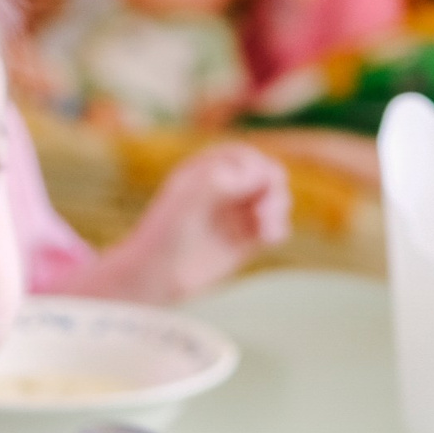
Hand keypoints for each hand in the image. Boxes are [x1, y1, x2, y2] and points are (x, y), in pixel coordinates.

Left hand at [110, 142, 292, 304]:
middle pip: (267, 176)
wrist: (155, 275)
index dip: (254, 169)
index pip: (244, 157)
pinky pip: (273, 227)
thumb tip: (258, 174)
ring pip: (274, 200)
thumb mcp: (186, 202)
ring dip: (278, 210)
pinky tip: (270, 239)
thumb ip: (218, 182)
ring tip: (266, 232)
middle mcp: (227, 187)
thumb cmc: (164, 234)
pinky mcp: (246, 238)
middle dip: (272, 191)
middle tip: (262, 214)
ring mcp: (238, 212)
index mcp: (208, 168)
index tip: (250, 188)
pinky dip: (277, 230)